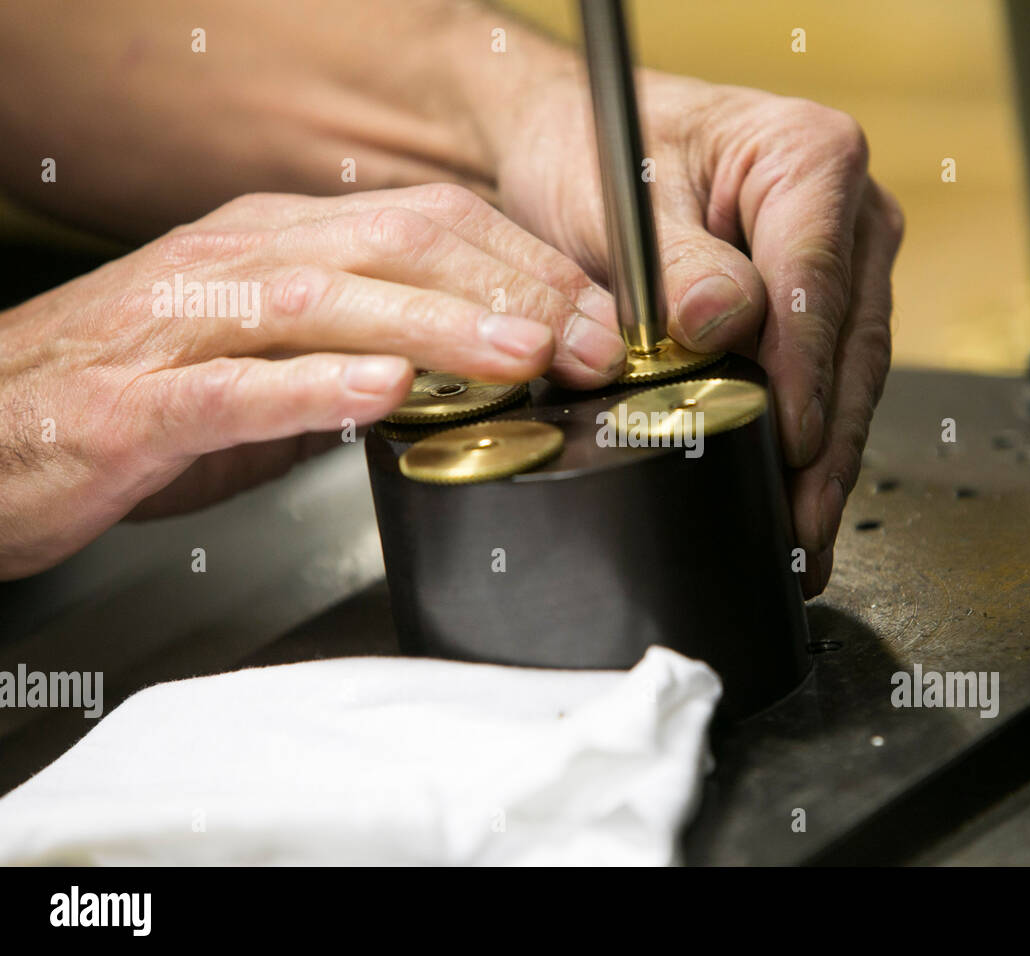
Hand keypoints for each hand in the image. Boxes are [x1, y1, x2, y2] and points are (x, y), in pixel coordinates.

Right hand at [0, 184, 625, 578]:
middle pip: (394, 245)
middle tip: (588, 336)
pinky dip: (314, 388)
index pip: (423, 224)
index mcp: (275, 244)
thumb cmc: (128, 396)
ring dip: (436, 325)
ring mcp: (183, 327)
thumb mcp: (264, 359)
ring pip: (326, 301)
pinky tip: (382, 393)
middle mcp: (235, 262)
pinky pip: (235, 389)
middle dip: (506, 288)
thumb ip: (352, 353)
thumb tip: (454, 372)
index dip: (520, 264)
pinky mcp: (137, 405)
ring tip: (521, 353)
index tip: (591, 312)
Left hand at [492, 71, 903, 595]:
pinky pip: (827, 380)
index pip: (815, 282)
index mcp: (812, 157)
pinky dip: (812, 442)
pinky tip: (796, 499)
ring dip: (828, 459)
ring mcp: (845, 262)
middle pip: (851, 342)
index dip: (805, 373)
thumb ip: (676, 262)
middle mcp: (849, 211)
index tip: (794, 442)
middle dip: (828, 444)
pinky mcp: (823, 305)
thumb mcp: (621, 201)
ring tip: (805, 537)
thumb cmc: (599, 152)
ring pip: (850, 373)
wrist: (580, 144)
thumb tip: (721, 322)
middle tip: (804, 524)